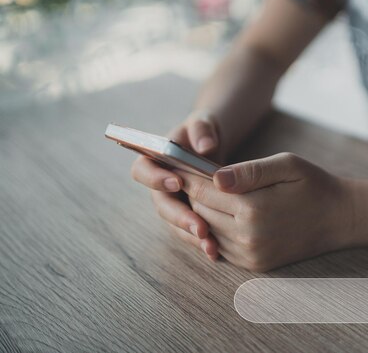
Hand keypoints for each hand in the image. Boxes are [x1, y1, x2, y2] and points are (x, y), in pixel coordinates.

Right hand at [131, 109, 222, 260]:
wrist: (211, 147)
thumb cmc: (203, 131)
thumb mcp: (203, 124)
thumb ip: (202, 129)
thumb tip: (206, 146)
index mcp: (153, 160)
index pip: (143, 170)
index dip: (156, 179)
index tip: (176, 182)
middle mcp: (159, 185)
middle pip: (161, 205)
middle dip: (179, 217)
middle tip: (198, 226)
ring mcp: (173, 203)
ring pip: (175, 224)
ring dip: (190, 235)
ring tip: (209, 245)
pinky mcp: (188, 215)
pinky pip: (191, 231)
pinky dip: (202, 241)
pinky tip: (216, 251)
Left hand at [179, 152, 354, 271]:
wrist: (340, 219)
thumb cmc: (313, 185)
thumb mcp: (286, 165)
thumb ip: (248, 171)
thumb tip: (214, 177)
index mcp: (253, 208)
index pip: (202, 191)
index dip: (189, 175)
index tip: (179, 164)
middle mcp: (247, 237)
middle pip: (200, 211)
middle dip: (194, 193)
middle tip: (188, 176)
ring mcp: (250, 255)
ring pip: (207, 231)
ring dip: (203, 213)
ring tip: (206, 194)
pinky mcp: (255, 265)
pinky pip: (221, 247)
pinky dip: (216, 231)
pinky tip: (223, 214)